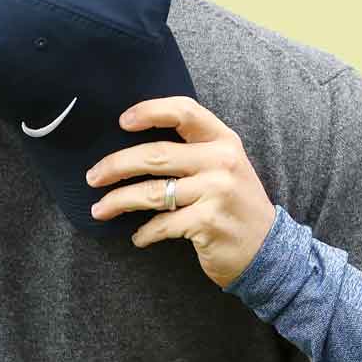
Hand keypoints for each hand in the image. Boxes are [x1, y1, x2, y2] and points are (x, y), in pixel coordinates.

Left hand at [86, 97, 276, 287]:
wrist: (268, 250)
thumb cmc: (236, 205)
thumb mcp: (226, 167)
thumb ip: (194, 151)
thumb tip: (135, 144)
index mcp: (224, 141)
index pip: (184, 112)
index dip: (149, 112)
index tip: (122, 122)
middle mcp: (222, 162)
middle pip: (155, 155)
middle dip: (115, 166)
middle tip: (93, 177)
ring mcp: (216, 192)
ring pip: (151, 192)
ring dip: (117, 201)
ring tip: (100, 209)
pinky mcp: (207, 223)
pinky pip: (161, 224)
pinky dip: (144, 233)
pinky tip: (138, 236)